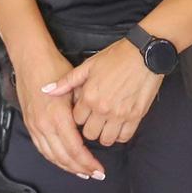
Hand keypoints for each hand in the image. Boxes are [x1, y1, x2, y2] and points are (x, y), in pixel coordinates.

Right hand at [11, 44, 105, 179]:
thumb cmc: (54, 68)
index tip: (99, 169)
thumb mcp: (75, 85)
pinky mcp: (29, 124)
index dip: (88, 162)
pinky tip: (63, 162)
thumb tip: (96, 124)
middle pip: (63, 157)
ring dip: (67, 167)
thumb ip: (83, 107)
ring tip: (82, 172)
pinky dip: (54, 159)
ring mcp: (35, 126)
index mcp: (58, 117)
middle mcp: (44, 125)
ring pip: (51, 156)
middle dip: (80, 168)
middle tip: (95, 174)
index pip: (75, 149)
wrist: (30, 59)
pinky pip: (42, 149)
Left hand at [44, 40, 161, 147]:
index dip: (79, 116)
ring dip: (104, 134)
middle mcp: (103, 108)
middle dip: (90, 128)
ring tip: (106, 124)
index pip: (76, 120)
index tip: (84, 111)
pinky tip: (119, 126)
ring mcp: (120, 114)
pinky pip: (124, 137)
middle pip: (89, 134)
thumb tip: (47, 90)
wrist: (144, 53)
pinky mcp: (136, 116)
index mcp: (89, 96)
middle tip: (95, 120)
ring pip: (106, 140)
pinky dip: (120, 135)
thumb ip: (67, 81)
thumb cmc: (116, 56)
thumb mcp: (89, 65)